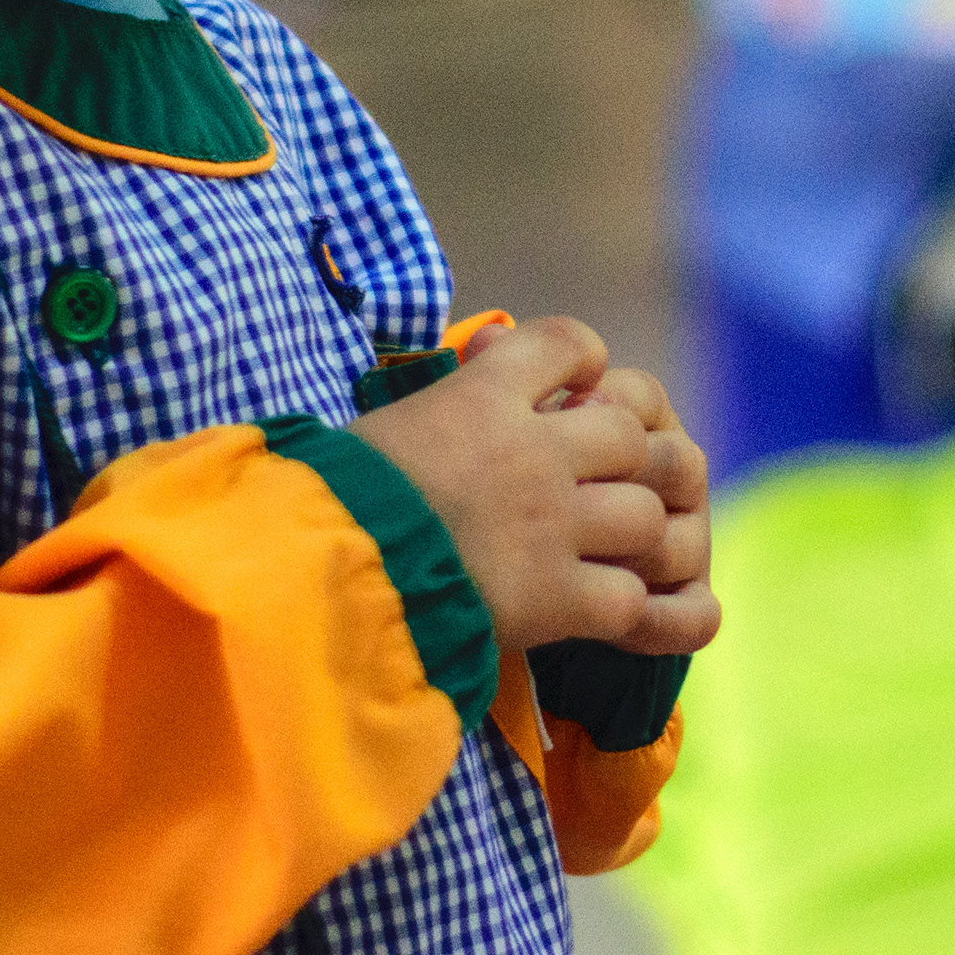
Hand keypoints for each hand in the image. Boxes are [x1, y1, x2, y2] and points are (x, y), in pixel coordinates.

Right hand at [352, 318, 717, 659]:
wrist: (309, 577)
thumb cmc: (328, 501)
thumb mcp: (384, 424)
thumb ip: (445, 404)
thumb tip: (475, 366)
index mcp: (482, 396)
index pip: (569, 343)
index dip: (586, 363)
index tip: (577, 389)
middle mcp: (531, 453)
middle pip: (630, 436)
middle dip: (624, 462)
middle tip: (598, 487)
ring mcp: (550, 526)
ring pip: (645, 517)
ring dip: (629, 538)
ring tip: (598, 554)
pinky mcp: (552, 600)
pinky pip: (628, 598)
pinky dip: (618, 607)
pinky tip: (587, 610)